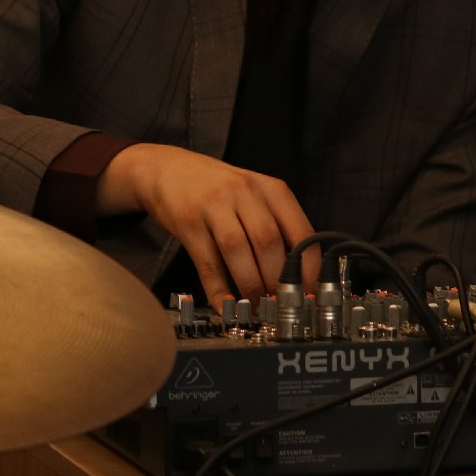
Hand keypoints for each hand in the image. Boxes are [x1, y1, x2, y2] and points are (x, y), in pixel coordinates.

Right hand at [98, 144, 320, 301]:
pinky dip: (219, 290)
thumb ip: (275, 224)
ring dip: (250, 286)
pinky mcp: (188, 221)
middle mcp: (245, 192)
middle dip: (276, 281)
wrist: (166, 168)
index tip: (309, 294)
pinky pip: (208, 262)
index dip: (308, 268)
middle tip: (279, 306)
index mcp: (270, 188)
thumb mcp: (253, 195)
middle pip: (269, 242)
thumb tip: (296, 274)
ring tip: (256, 308)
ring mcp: (214, 204)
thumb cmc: (217, 188)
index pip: (301, 231)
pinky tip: (227, 306)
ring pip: (239, 251)